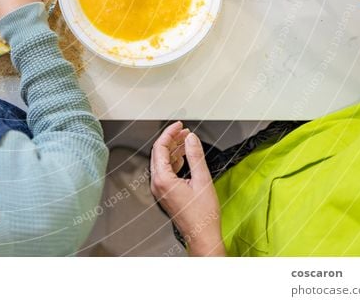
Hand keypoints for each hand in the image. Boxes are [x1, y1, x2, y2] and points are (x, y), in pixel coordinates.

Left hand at [150, 122, 225, 256]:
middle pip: (159, 153)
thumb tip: (191, 139)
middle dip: (172, 139)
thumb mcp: (202, 180)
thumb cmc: (202, 215)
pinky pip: (166, 171)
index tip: (179, 125)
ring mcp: (160, 189)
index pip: (160, 147)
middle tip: (184, 131)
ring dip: (174, 150)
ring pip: (162, 162)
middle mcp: (157, 184)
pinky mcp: (165, 193)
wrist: (201, 235)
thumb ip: (196, 156)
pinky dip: (174, 161)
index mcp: (162, 179)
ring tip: (187, 141)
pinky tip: (184, 157)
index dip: (169, 133)